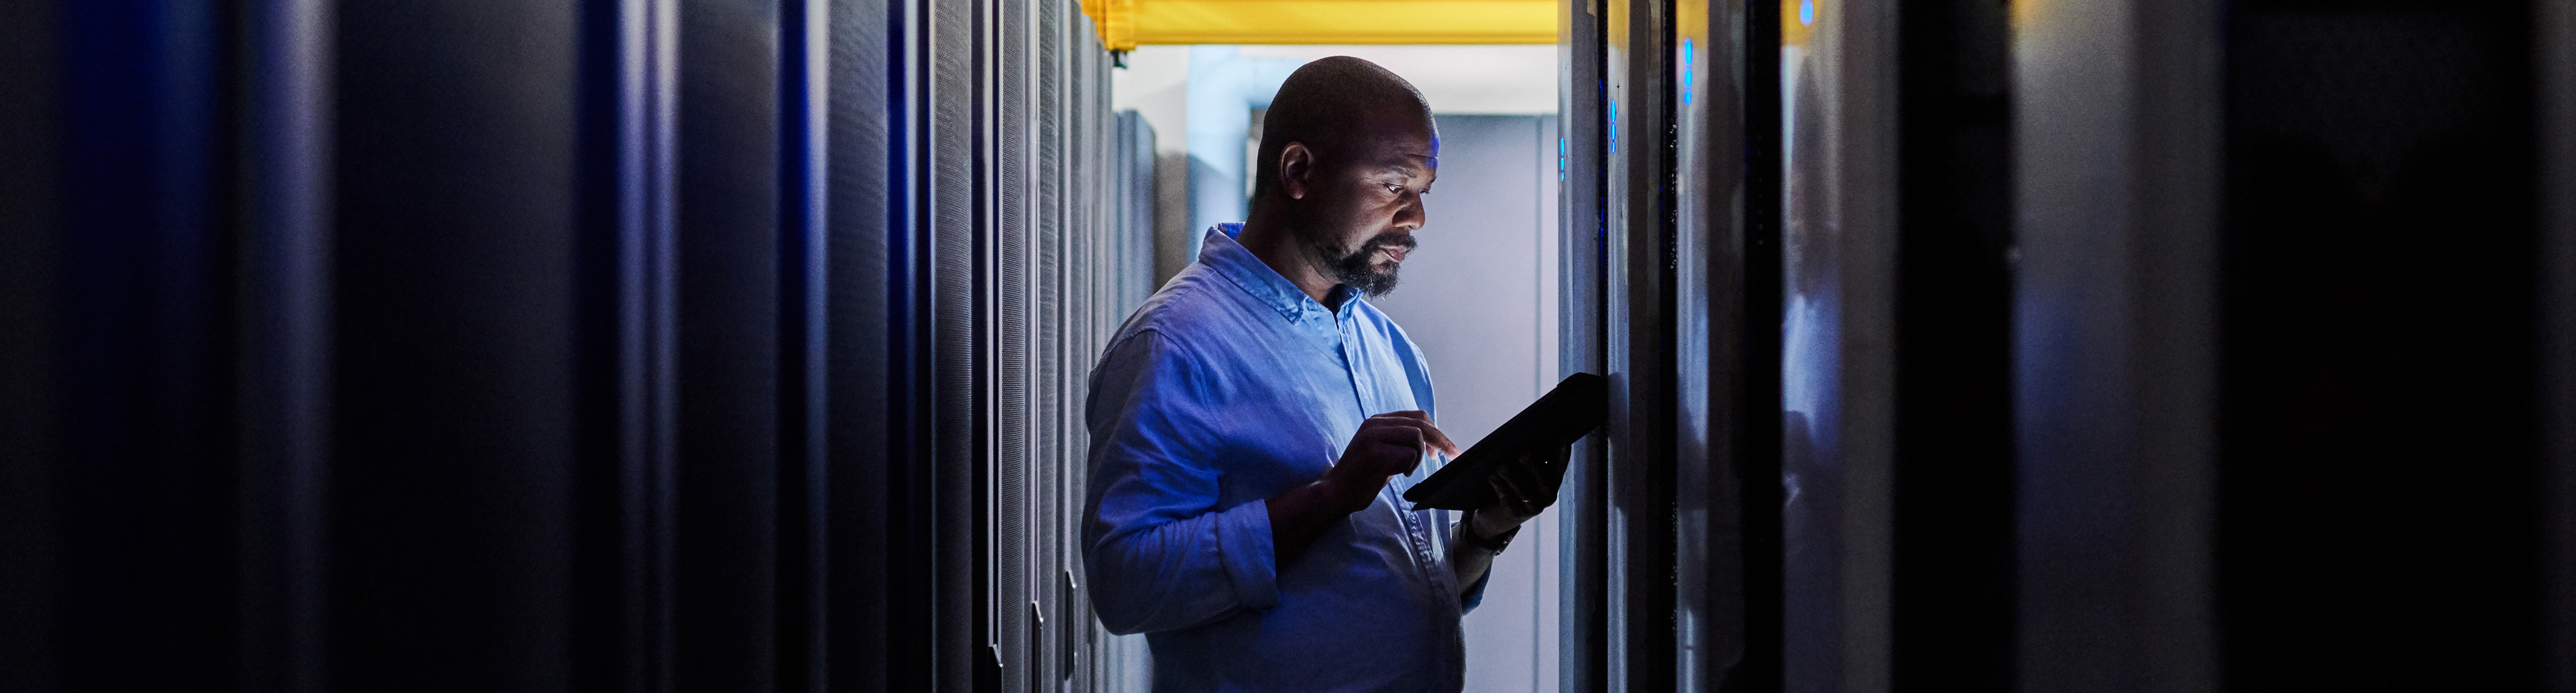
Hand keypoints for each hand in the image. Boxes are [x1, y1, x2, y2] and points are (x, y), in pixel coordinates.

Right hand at [1319, 410, 1458, 513]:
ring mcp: (1374, 435)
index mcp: (1378, 421)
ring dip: (1418, 457)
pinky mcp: (1375, 451)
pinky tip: (1396, 474)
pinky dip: (1409, 466)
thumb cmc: (1362, 477)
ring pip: (1417, 437)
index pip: (1418, 417)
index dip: (1437, 432)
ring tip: (1405, 470)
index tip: (1447, 449)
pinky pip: (1408, 454)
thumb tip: (1433, 443)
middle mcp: (1375, 423)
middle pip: (1422, 423)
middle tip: (1453, 456)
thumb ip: (1402, 441)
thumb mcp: (1384, 452)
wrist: (1336, 492)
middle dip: (1442, 441)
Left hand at [1470, 445, 1565, 539]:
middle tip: (1522, 453)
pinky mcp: (1517, 514)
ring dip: (1511, 475)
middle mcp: (1548, 495)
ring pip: (1524, 491)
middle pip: (1543, 480)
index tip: (1564, 436)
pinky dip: (1500, 486)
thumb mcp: (1523, 469)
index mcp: (1553, 479)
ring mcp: (1534, 507)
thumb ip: (1527, 457)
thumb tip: (1523, 442)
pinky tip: (1493, 477)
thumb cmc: (1513, 482)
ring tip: (1500, 465)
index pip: (1560, 465)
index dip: (1563, 452)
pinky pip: (1509, 500)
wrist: (1499, 514)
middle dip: (1533, 465)